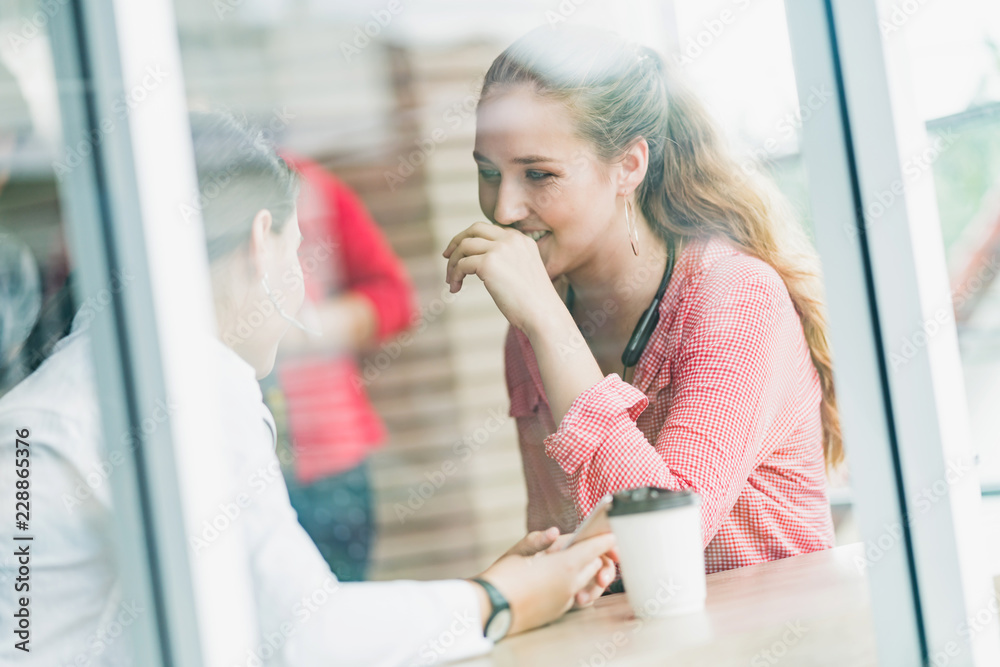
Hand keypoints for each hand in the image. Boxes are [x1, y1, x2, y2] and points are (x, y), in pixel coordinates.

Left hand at [442, 222, 561, 334]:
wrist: (543, 315)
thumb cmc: (533, 303)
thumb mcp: (522, 272)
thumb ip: (506, 261)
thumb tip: (477, 263)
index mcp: (521, 239)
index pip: (490, 230)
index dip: (472, 239)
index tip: (461, 253)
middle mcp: (511, 239)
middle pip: (475, 229)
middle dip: (457, 241)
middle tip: (447, 256)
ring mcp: (500, 249)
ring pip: (464, 245)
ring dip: (453, 262)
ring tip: (450, 280)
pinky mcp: (489, 263)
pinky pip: (462, 264)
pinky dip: (454, 276)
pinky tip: (455, 288)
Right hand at [473, 532, 617, 635]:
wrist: (490, 611)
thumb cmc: (501, 579)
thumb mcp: (517, 552)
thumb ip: (539, 540)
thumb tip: (555, 532)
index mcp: (563, 566)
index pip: (594, 549)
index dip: (604, 540)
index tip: (610, 534)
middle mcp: (569, 585)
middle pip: (594, 565)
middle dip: (595, 555)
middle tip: (586, 545)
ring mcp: (565, 601)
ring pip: (587, 583)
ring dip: (586, 572)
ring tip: (573, 563)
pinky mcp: (557, 612)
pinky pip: (574, 595)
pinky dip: (574, 585)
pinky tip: (559, 579)